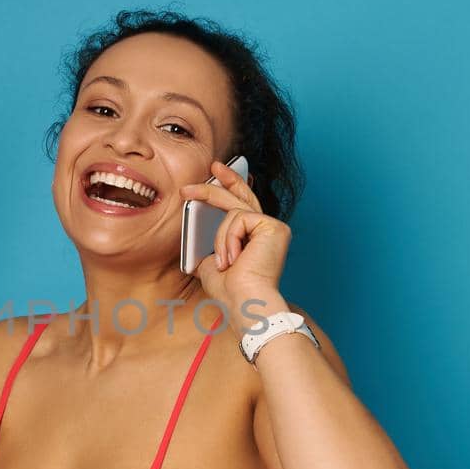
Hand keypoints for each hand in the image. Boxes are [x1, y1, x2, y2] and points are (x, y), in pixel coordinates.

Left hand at [179, 159, 290, 313]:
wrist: (244, 302)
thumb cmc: (230, 290)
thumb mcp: (211, 263)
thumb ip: (209, 244)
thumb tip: (196, 233)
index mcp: (255, 237)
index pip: (242, 204)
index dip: (231, 184)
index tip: (217, 171)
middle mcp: (268, 230)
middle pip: (240, 196)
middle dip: (221, 181)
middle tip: (209, 166)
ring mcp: (273, 227)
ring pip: (233, 210)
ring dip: (220, 238)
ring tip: (226, 263)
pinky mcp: (273, 227)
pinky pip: (238, 218)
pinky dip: (229, 239)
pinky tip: (235, 259)